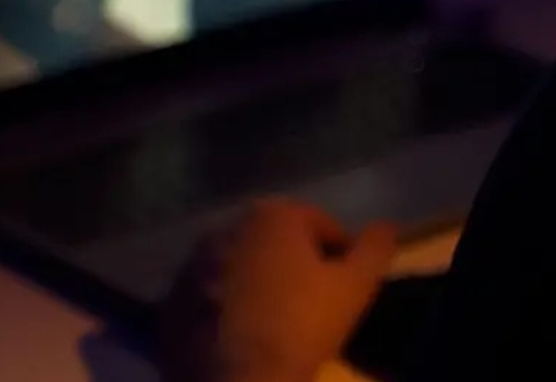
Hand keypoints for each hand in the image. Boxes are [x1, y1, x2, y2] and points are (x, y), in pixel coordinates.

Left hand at [159, 200, 397, 381]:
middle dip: (292, 268)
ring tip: (272, 326)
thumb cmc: (301, 328)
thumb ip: (374, 248)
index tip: (342, 293)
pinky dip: (223, 311)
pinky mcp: (169, 303)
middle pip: (275, 244)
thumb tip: (386, 225)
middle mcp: (227, 228)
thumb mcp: (354, 288)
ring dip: (255, 287)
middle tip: (307, 309)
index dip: (338, 259)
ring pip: (239, 269)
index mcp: (273, 215)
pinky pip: (207, 299)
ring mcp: (191, 266)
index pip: (321, 227)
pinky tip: (239, 340)